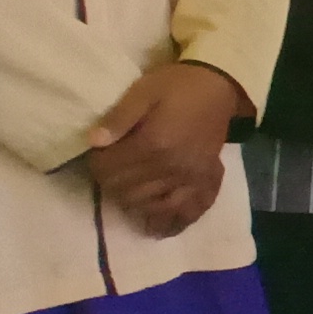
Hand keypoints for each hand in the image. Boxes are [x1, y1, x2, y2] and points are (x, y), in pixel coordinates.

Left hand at [80, 59, 244, 236]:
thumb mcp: (142, 91)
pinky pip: (188, 212)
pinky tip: (157, 227)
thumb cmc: (176, 86)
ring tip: (129, 191)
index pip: (109, 170)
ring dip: (133, 202)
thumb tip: (93, 142)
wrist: (218, 86)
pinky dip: (171, 223)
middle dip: (112, 184)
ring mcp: (191, 178)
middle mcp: (172, 166)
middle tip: (113, 170)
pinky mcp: (206, 181)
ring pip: (150, 205)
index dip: (97, 163)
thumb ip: (118, 117)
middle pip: (126, 192)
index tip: (99, 153)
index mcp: (153, 144)